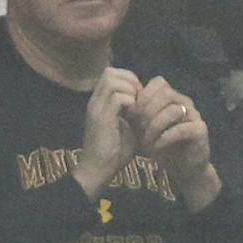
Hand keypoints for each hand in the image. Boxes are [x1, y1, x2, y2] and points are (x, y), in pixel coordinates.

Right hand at [73, 67, 144, 198]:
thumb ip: (133, 114)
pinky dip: (131, 103)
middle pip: (110, 72)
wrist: (98, 171)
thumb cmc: (113, 154)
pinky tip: (135, 116)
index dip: (128, 80)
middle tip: (140, 99)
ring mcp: (96, 107)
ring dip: (130, 90)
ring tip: (137, 107)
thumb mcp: (127, 129)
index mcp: (99, 102)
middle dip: (129, 81)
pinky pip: (118, 97)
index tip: (139, 97)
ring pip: (113, 80)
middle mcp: (94, 101)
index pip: (111, 74)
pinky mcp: (100, 117)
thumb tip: (147, 103)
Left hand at [129, 76, 218, 210]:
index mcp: (173, 98)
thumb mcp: (144, 128)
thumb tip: (121, 103)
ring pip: (173, 110)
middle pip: (166, 93)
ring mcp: (195, 116)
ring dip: (155, 125)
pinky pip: (181, 129)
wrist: (183, 168)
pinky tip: (157, 146)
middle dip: (148, 110)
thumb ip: (136, 115)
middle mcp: (185, 103)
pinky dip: (165, 138)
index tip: (132, 113)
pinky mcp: (200, 131)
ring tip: (146, 140)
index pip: (159, 83)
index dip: (143, 96)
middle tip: (138, 127)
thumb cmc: (163, 146)